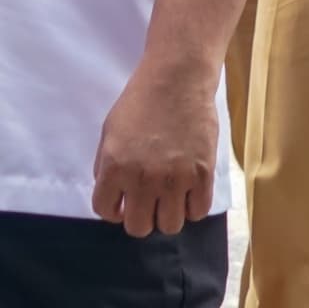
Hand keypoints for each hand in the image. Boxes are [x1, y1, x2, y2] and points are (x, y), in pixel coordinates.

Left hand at [89, 60, 220, 236]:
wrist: (177, 79)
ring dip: (167, 214)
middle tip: (147, 201)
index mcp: (115, 167)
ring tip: (169, 196)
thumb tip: (113, 195)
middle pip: (139, 228)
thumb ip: (106, 166)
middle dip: (140, 216)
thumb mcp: (109, 132)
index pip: (106, 212)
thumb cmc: (140, 102)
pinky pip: (197, 212)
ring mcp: (175, 179)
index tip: (122, 202)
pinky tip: (188, 191)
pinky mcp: (202, 175)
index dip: (113, 209)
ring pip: (170, 226)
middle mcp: (143, 179)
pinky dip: (192, 206)